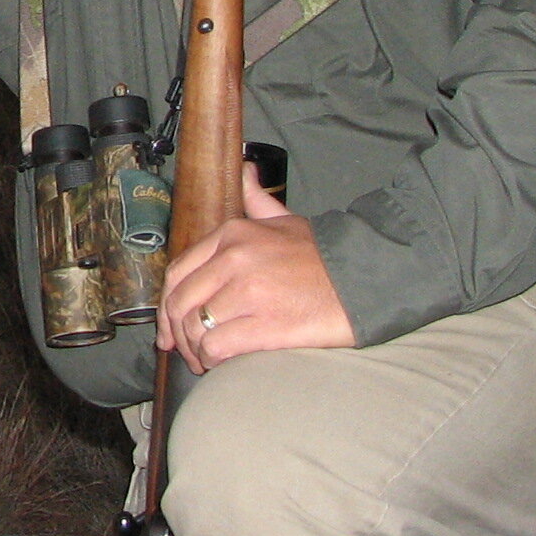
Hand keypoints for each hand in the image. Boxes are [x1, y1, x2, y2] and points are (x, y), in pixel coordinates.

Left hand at [157, 164, 356, 370]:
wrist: (368, 280)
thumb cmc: (325, 256)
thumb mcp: (286, 218)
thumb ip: (257, 200)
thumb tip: (244, 170)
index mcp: (232, 234)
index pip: (178, 272)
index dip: (167, 304)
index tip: (170, 324)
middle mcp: (234, 260)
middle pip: (180, 302)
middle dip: (176, 332)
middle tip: (185, 350)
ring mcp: (247, 292)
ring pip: (194, 328)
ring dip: (194, 350)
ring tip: (205, 360)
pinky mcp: (263, 325)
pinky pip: (215, 347)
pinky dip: (212, 360)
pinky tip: (220, 364)